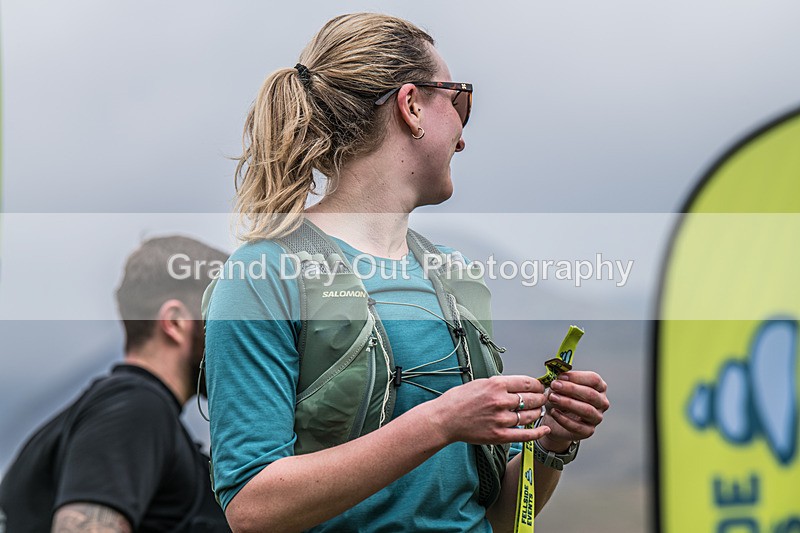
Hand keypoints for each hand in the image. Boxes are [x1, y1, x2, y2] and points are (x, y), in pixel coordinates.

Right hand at [431, 375, 550, 445]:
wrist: (444, 419)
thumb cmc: (458, 400)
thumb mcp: (480, 383)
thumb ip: (500, 384)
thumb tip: (518, 386)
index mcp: (496, 384)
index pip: (527, 383)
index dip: (538, 385)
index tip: (540, 386)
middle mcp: (501, 401)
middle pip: (531, 398)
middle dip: (540, 398)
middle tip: (542, 398)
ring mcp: (501, 419)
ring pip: (530, 415)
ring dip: (538, 412)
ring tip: (539, 410)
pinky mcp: (499, 435)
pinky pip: (525, 434)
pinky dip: (537, 432)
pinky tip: (544, 429)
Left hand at [538, 371, 608, 452]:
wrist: (554, 420)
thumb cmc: (560, 399)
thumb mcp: (559, 387)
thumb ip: (561, 381)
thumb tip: (559, 377)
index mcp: (599, 387)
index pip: (594, 379)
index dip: (577, 377)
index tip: (561, 376)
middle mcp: (602, 402)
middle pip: (591, 394)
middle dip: (571, 389)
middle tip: (554, 385)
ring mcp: (597, 418)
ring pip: (587, 410)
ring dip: (568, 402)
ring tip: (553, 398)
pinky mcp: (588, 431)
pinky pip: (578, 426)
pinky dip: (564, 419)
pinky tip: (553, 412)